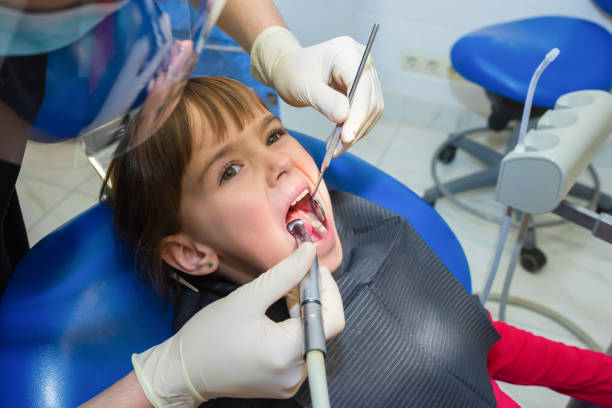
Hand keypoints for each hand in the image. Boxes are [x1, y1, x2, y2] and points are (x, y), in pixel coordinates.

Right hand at [131, 243, 344, 406]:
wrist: (184, 372)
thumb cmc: (210, 335)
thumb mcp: (247, 298)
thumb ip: (284, 274)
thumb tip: (310, 252)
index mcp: (288, 353)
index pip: (332, 318)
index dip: (328, 289)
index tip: (314, 267)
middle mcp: (296, 373)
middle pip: (323, 328)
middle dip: (314, 296)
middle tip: (297, 273)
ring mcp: (291, 381)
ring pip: (313, 337)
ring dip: (305, 311)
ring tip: (287, 290)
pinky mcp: (284, 383)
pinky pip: (301, 350)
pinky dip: (297, 328)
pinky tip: (282, 311)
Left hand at [250, 27, 383, 155]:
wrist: (289, 70)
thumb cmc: (292, 71)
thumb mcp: (304, 86)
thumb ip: (325, 100)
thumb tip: (345, 117)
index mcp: (347, 52)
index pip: (362, 86)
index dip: (358, 113)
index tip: (347, 136)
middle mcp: (362, 61)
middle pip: (370, 99)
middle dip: (356, 126)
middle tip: (339, 147)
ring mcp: (365, 75)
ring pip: (372, 109)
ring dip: (357, 131)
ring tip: (337, 147)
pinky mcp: (364, 90)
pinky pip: (366, 113)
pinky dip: (355, 129)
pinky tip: (340, 140)